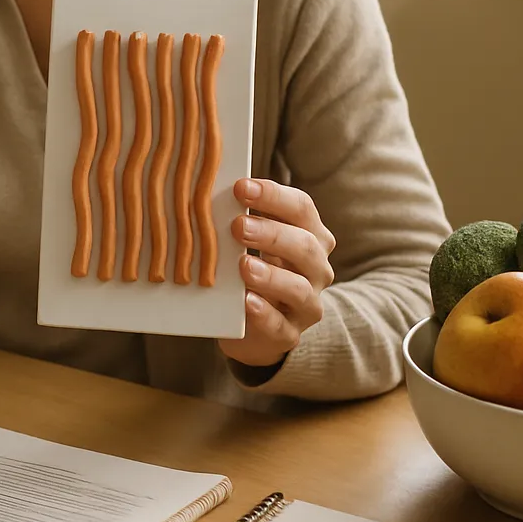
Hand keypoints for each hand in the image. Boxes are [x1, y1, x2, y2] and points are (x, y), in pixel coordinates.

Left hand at [218, 178, 336, 370]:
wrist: (253, 325)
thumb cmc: (251, 268)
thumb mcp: (249, 241)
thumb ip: (238, 216)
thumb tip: (205, 187)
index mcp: (309, 235)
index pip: (301, 208)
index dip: (273, 196)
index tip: (240, 187)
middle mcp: (316, 268)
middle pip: (305, 245)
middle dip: (272, 233)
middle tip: (238, 226)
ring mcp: (307, 304)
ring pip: (300, 288)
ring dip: (271, 276)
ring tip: (244, 266)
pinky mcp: (289, 334)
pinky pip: (280, 325)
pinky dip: (263, 313)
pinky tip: (245, 302)